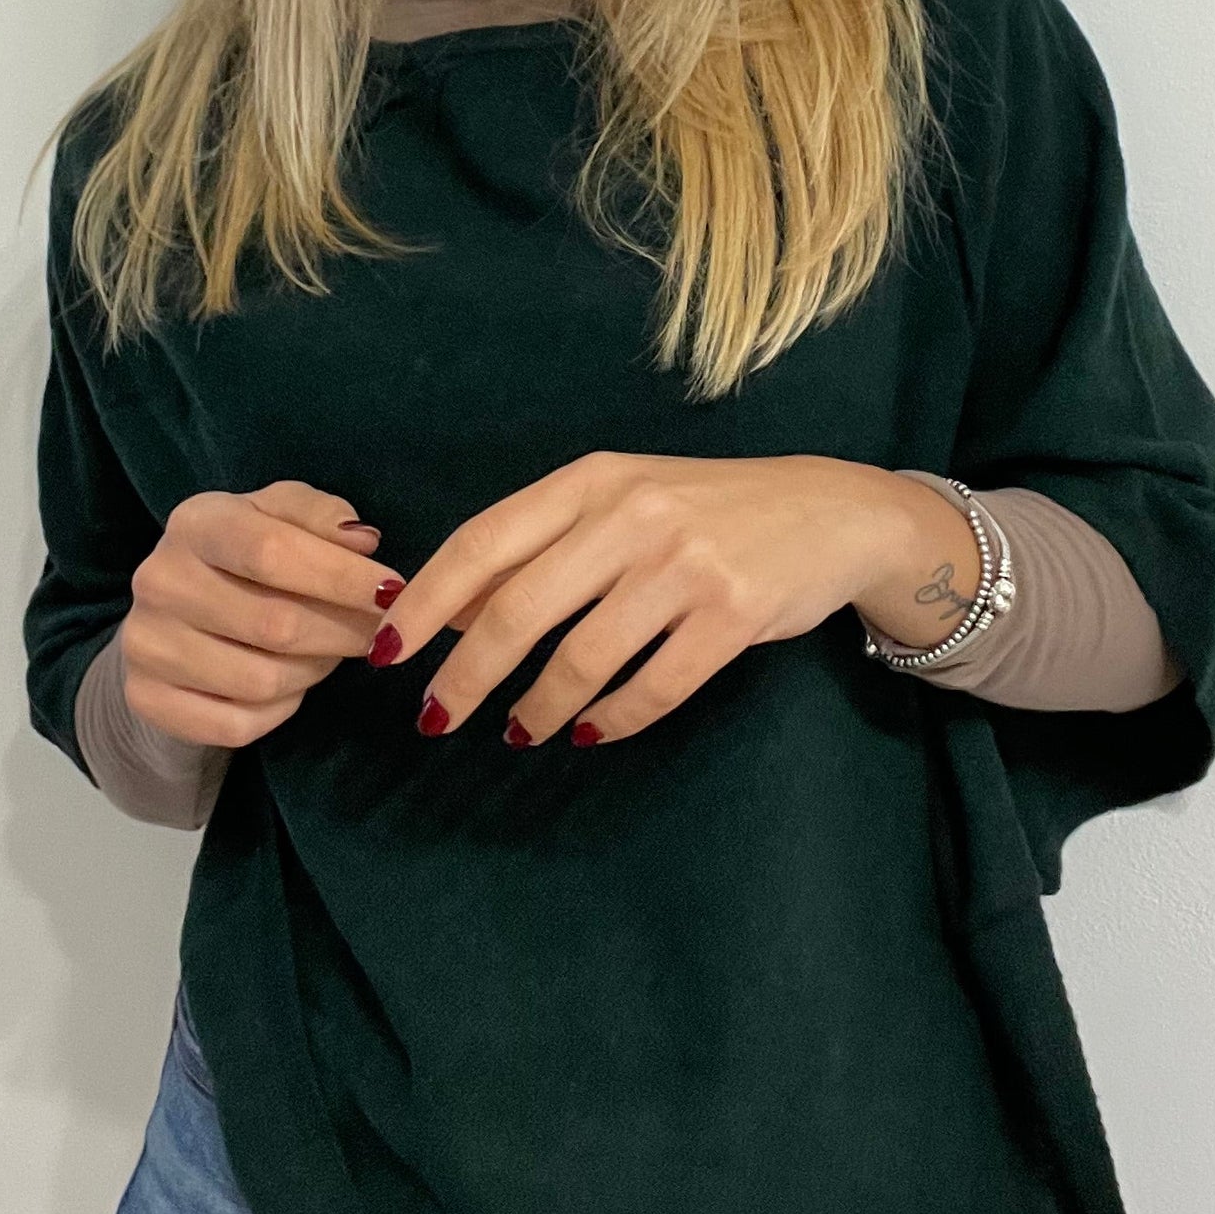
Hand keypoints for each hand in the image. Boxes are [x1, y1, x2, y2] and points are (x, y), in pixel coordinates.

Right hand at [121, 481, 406, 751]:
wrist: (171, 613)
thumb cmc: (241, 556)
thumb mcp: (277, 516)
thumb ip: (319, 516)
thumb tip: (362, 541)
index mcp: (195, 522)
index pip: (271, 552)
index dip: (341, 577)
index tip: (392, 592)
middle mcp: (159, 580)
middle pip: (274, 624)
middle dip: (343, 632)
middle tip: (379, 633)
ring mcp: (146, 643)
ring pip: (261, 681)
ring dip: (315, 671)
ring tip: (331, 653)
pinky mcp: (148, 698)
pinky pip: (237, 725)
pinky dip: (280, 710)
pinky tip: (292, 685)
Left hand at [368, 451, 942, 746]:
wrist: (830, 513)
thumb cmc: (707, 509)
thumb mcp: (623, 501)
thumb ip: (546, 545)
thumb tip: (452, 615)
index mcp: (591, 481)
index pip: (483, 542)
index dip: (425, 602)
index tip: (384, 650)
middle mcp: (631, 515)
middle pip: (518, 609)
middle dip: (465, 674)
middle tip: (435, 717)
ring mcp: (685, 566)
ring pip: (582, 658)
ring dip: (538, 708)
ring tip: (521, 733)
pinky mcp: (732, 616)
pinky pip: (653, 687)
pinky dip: (611, 720)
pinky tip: (588, 731)